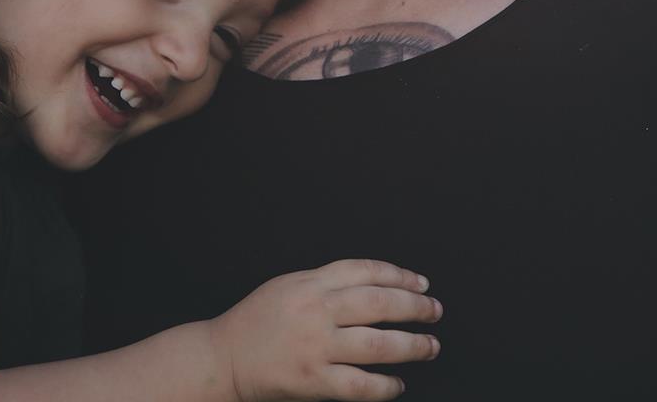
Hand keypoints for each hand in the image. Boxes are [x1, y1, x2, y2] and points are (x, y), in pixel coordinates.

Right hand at [211, 258, 442, 400]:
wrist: (221, 358)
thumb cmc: (255, 322)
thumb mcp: (289, 285)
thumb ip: (327, 282)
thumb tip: (373, 283)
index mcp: (312, 282)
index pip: (367, 271)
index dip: (400, 275)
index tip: (421, 283)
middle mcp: (317, 309)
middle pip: (380, 302)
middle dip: (415, 307)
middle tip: (435, 312)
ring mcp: (315, 346)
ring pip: (377, 343)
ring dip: (412, 346)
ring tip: (430, 347)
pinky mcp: (311, 380)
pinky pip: (359, 384)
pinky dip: (384, 385)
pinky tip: (397, 384)